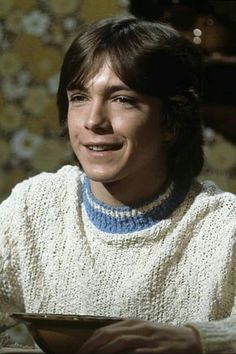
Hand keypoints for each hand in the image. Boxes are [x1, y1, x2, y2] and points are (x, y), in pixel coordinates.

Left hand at [79, 319, 202, 352]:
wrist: (187, 339)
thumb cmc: (161, 336)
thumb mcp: (141, 331)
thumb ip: (124, 334)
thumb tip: (103, 341)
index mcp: (132, 323)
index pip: (106, 330)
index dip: (91, 341)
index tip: (81, 351)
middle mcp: (138, 327)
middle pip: (110, 335)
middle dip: (94, 346)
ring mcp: (148, 338)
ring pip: (122, 341)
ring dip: (106, 350)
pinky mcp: (158, 349)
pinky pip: (141, 352)